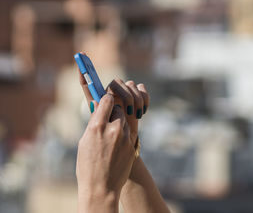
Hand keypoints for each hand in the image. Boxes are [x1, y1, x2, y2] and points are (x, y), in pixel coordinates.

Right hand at [76, 94, 134, 212]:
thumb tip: (99, 108)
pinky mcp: (132, 146)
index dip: (107, 100)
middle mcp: (113, 130)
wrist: (101, 188)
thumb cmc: (87, 166)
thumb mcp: (84, 142)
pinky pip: (128, 134)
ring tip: (110, 138)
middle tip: (107, 120)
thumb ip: (94, 123)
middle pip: (118, 110)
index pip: (107, 100)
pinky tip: (115, 148)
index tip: (106, 100)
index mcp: (97, 127)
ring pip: (124, 122)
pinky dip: (123, 137)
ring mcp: (124, 138)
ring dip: (118, 125)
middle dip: (113, 113)